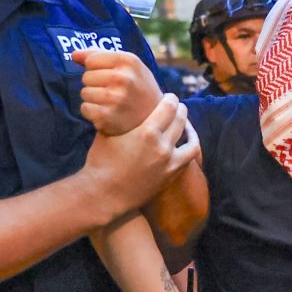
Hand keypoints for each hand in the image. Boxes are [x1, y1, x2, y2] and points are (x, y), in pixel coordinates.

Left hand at [75, 48, 162, 135]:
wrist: (155, 120)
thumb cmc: (138, 89)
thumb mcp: (129, 67)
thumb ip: (101, 56)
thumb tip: (74, 55)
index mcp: (129, 61)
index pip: (91, 59)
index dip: (98, 69)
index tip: (113, 77)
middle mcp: (123, 78)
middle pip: (86, 76)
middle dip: (96, 84)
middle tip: (114, 93)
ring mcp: (115, 98)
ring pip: (84, 92)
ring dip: (94, 99)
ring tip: (112, 104)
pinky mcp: (106, 116)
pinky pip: (84, 108)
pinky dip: (92, 113)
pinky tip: (108, 114)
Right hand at [82, 94, 199, 219]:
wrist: (103, 194)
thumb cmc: (100, 162)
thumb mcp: (108, 132)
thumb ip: (121, 118)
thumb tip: (123, 103)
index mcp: (147, 132)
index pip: (169, 107)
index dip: (170, 99)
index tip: (169, 96)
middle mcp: (163, 147)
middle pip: (180, 120)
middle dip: (180, 110)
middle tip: (177, 106)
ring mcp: (169, 164)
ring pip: (191, 141)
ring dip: (190, 130)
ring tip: (186, 125)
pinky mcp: (171, 177)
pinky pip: (188, 159)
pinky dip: (188, 149)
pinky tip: (184, 145)